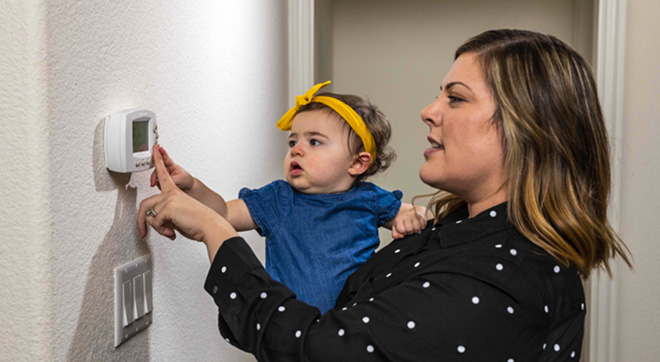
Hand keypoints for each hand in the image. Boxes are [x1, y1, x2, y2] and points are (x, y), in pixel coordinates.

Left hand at [138, 145, 237, 259]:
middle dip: (142, 221)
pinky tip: (172, 232)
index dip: (158, 160)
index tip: (155, 149)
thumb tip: (151, 220)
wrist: (210, 227)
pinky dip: (161, 231)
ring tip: (168, 232)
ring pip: (149, 215)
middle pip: (145, 204)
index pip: (163, 173)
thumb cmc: (198, 223)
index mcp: (175, 191)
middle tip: (144, 232)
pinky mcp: (168, 206)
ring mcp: (169, 198)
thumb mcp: (177, 217)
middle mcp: (171, 192)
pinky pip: (154, 221)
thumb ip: (164, 215)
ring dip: (156, 228)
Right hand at [150, 146, 193, 192]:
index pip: (165, 158)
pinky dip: (156, 184)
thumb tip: (162, 181)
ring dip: (154, 179)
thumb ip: (170, 179)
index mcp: (171, 165)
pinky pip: (156, 182)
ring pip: (155, 175)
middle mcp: (166, 168)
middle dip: (154, 170)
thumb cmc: (185, 179)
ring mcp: (163, 175)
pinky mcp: (161, 181)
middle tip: (151, 172)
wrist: (187, 187)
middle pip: (157, 167)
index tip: (158, 148)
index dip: (162, 153)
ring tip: (154, 183)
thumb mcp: (179, 179)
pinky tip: (158, 187)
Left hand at [391, 205, 427, 238]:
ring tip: (414, 227)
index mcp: (399, 218)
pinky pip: (423, 226)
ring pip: (417, 228)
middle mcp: (407, 215)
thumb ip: (395, 234)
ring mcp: (416, 215)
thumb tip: (402, 236)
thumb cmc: (404, 221)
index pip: (401, 230)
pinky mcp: (422, 216)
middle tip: (409, 229)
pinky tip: (418, 225)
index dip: (403, 232)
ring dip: (416, 230)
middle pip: (410, 229)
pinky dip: (421, 227)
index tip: (403, 230)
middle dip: (410, 232)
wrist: (412, 212)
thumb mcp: (396, 227)